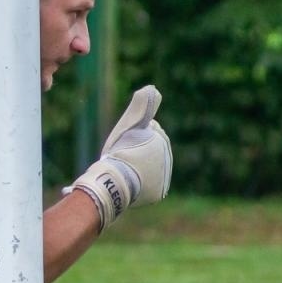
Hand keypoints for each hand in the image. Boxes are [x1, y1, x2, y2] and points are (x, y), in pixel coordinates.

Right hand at [66, 84, 173, 228]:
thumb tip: (152, 88)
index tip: (124, 143)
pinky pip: (147, 186)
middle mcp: (167, 161)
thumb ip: (142, 106)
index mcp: (162, 141)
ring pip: (147, 168)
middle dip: (136, 152)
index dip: (132, 136)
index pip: (147, 133)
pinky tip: (130, 182)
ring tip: (124, 170)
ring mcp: (163, 179)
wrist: (114, 183)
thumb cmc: (120, 152)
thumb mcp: (129, 125)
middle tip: (122, 157)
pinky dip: (139, 183)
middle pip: (148, 151)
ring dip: (136, 167)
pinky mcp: (157, 194)